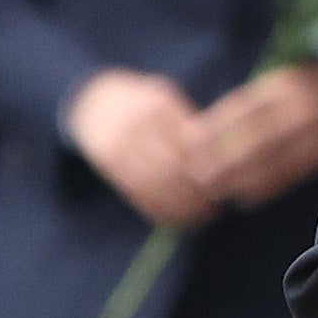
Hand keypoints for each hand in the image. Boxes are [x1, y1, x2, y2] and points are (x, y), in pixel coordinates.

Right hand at [65, 68, 214, 230]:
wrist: (91, 102)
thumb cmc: (141, 103)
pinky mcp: (108, 164)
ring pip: (153, 184)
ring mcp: (119, 146)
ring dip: (177, 207)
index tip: (226, 184)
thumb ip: (188, 123)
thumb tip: (218, 157)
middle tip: (214, 209)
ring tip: (198, 218)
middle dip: (194, 193)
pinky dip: (155, 210)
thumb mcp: (164, 98)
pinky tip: (172, 219)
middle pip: (171, 167)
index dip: (209, 167)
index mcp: (157, 106)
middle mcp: (136, 126)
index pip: (189, 143)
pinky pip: (134, 192)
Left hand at [189, 62, 317, 211]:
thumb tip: (203, 134)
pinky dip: (268, 185)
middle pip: (254, 133)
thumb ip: (253, 106)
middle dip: (223, 157)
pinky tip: (246, 196)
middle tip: (197, 176)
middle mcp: (301, 103)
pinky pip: (294, 171)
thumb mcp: (282, 87)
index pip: (241, 107)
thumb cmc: (311, 93)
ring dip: (241, 175)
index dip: (214, 128)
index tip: (189, 146)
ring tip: (216, 190)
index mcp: (284, 83)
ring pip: (273, 155)